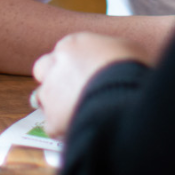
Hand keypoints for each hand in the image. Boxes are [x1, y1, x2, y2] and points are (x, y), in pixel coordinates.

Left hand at [32, 31, 146, 136]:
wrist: (124, 96)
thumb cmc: (131, 70)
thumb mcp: (128, 49)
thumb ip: (110, 52)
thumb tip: (115, 60)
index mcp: (73, 45)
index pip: (64, 51)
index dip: (74, 64)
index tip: (83, 73)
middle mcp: (55, 65)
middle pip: (44, 69)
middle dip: (54, 79)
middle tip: (72, 90)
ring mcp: (51, 92)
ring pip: (43, 98)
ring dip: (57, 104)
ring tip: (79, 113)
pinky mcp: (53, 119)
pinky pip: (53, 125)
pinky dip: (64, 129)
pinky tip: (82, 128)